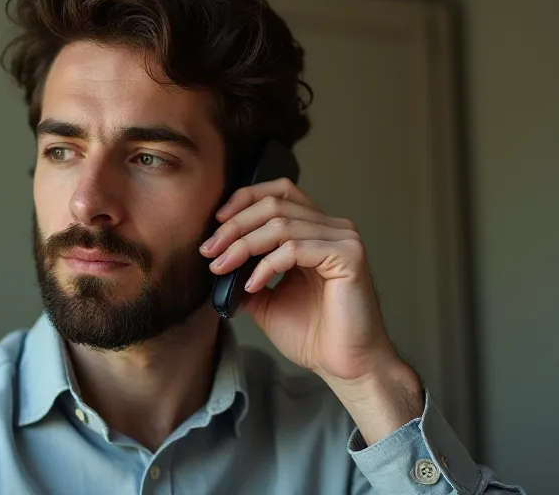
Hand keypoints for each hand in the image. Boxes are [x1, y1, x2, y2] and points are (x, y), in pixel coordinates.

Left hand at [200, 178, 421, 442]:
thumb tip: (214, 259)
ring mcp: (343, 239)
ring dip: (243, 245)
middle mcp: (333, 228)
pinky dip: (266, 265)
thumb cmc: (313, 335)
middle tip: (209, 251)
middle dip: (235, 226)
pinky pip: (294, 248)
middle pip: (275, 203)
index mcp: (316, 231)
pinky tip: (251, 285)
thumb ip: (244, 273)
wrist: (344, 366)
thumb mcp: (264, 299)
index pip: (279, 192)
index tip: (215, 224)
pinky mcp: (348, 256)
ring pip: (281, 224)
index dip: (244, 199)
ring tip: (221, 268)